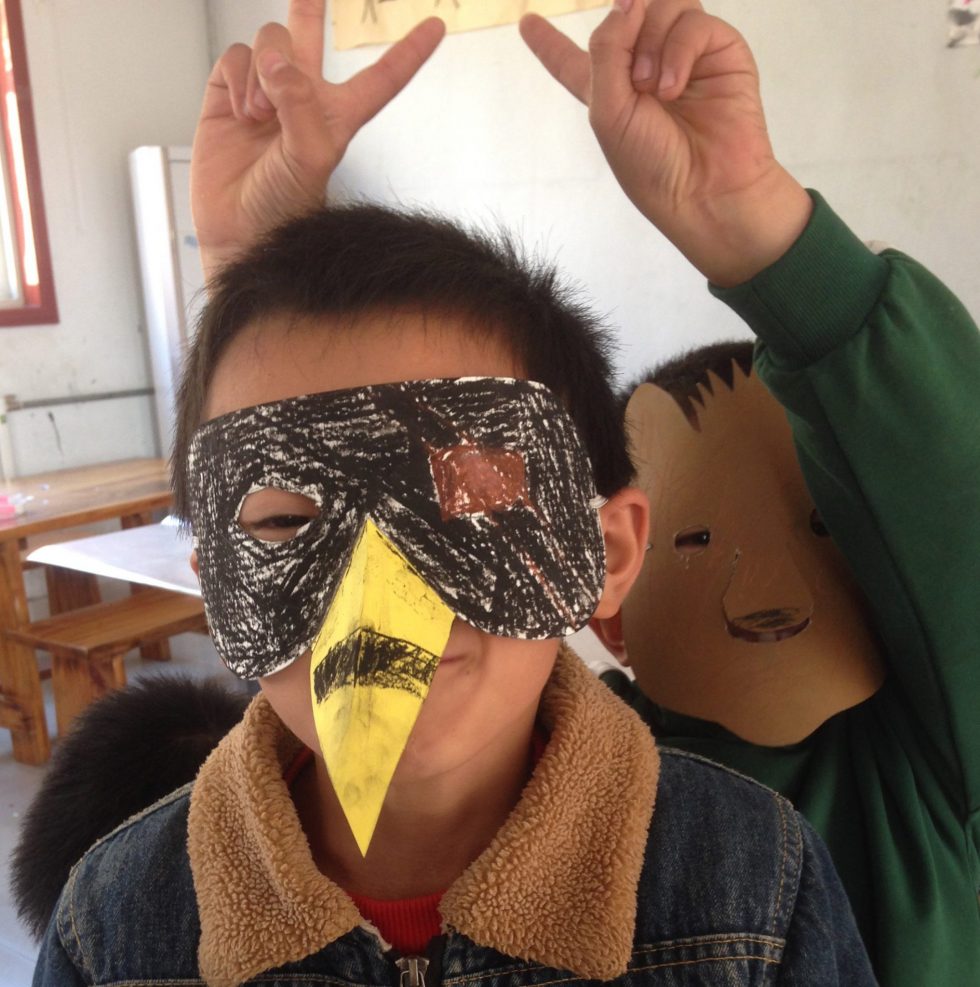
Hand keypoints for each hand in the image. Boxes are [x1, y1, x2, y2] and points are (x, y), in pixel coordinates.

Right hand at [192, 0, 444, 279]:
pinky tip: (240, 111)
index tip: (437, 25)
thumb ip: (302, 106)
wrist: (238, 230)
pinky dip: (237, 78)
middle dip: (308, 5)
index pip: (382, 78)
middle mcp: (303, 97)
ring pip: (269, 42)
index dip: (409, 52)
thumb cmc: (284, 208)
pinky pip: (235, 57)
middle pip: (310, 35)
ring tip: (260, 115)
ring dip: (264, 70)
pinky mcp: (228, 94)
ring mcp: (264, 93)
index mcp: (339, 116)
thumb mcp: (311, 159)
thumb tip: (279, 64)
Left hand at [520, 0, 810, 285]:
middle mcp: (645, 68)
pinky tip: (673, 87)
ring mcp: (685, 57)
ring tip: (652, 86)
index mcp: (608, 90)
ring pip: (663, 5)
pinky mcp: (721, 53)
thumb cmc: (653, 166)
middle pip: (627, 13)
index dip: (548, 42)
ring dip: (650, 41)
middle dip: (622, 32)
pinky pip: (694, 23)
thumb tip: (628, 0)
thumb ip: (607, 49)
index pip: (571, 59)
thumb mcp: (608, 111)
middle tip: (633, 78)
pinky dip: (679, 50)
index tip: (526, 23)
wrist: (705, 189)